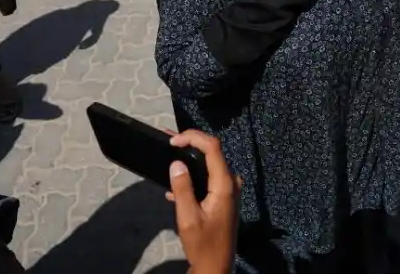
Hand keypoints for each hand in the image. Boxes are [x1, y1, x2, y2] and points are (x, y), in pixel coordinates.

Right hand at [168, 130, 239, 273]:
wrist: (216, 266)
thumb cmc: (203, 244)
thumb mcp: (188, 217)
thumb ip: (182, 188)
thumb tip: (177, 163)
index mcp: (225, 184)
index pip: (212, 147)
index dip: (192, 137)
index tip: (172, 141)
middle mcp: (231, 183)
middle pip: (212, 152)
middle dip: (190, 143)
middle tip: (168, 140)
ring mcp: (229, 190)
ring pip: (209, 165)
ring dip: (190, 159)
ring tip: (169, 155)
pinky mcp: (224, 198)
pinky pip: (209, 178)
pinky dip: (193, 176)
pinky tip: (175, 187)